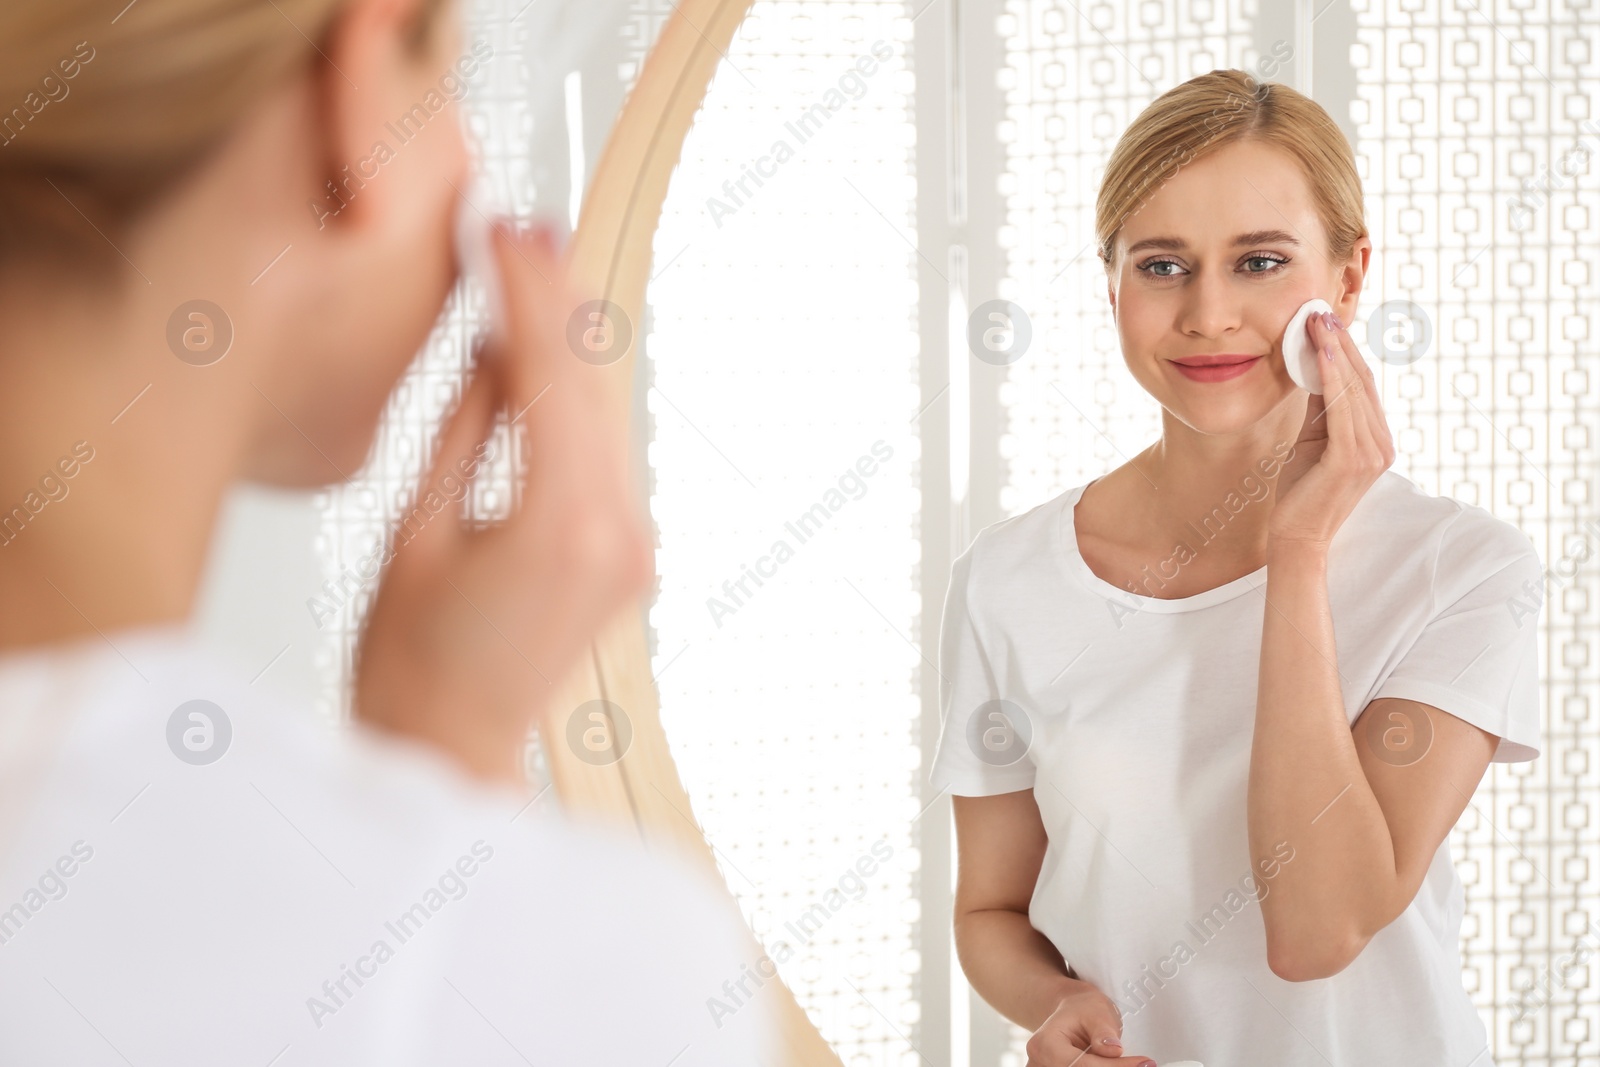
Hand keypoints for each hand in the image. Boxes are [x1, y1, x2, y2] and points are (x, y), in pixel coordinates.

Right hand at [353, 220, 655, 783]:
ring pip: (604, 416)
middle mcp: (616, 535)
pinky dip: (574, 402)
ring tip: (533, 273)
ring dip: (569, 347)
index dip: (530, 294)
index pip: (551, 378)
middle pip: (591, 388)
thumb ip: (468, 427)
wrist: (449, 749)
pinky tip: (545, 358)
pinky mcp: (627, 556)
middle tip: (525, 231)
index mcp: (561, 528)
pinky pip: (603, 456)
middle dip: (558, 304)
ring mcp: (632, 548)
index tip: (508, 232)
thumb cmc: (410, 663)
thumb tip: (497, 348)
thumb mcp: (415, 529)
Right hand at [1024, 984, 1156, 1066]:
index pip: (1083, 1066)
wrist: (1071, 1012)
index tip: (1144, 1063)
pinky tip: (1117, 1065)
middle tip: (1143, 1065)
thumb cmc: (1082, 1008)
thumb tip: (1114, 1049)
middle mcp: (1039, 1064)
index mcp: (1044, 1044)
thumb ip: (1103, 1031)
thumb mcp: (1096, 1010)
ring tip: (1133, 1063)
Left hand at [1269, 310, 1395, 549]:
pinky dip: (1331, 376)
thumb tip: (1314, 365)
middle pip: (1363, 380)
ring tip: (1317, 321)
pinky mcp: (1353, 459)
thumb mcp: (1312, 439)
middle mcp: (1382, 443)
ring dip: (1335, 351)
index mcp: (1376, 439)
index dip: (1346, 350)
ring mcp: (1372, 452)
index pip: (1364, 384)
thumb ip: (1320, 407)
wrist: (1296, 537)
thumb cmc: (1301, 490)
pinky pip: (1343, 408)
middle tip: (1320, 310)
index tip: (1325, 320)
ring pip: (1355, 389)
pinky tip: (1319, 352)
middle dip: (1341, 342)